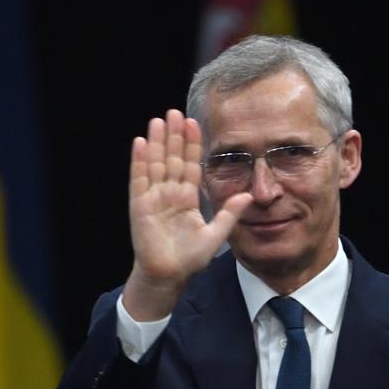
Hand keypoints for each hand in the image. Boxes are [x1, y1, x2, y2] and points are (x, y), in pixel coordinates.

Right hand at [122, 110, 251, 319]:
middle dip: (174, 136)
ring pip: (155, 163)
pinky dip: (140, 161)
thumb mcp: (216, 234)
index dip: (192, 145)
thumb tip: (250, 196)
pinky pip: (139, 179)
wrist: (169, 276)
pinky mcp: (140, 205)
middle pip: (172, 159)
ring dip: (156, 142)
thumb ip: (229, 214)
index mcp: (187, 199)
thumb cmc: (189, 259)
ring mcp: (154, 198)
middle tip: (175, 112)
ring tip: (158, 120)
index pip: (190, 165)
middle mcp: (169, 194)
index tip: (194, 124)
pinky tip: (141, 142)